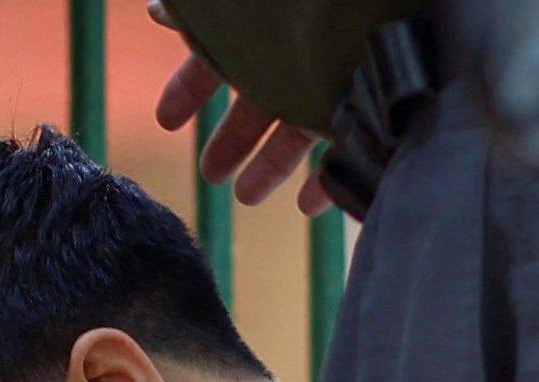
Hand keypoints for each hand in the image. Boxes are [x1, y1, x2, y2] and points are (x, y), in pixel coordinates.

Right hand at [150, 0, 332, 212]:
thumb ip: (208, 7)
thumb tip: (160, 11)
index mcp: (270, 25)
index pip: (219, 57)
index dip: (190, 87)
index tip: (165, 122)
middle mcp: (303, 51)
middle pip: (259, 100)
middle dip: (231, 139)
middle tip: (211, 174)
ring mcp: (342, 77)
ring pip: (300, 127)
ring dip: (272, 165)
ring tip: (246, 198)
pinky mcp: (378, 106)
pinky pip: (352, 148)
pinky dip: (330, 177)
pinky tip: (310, 204)